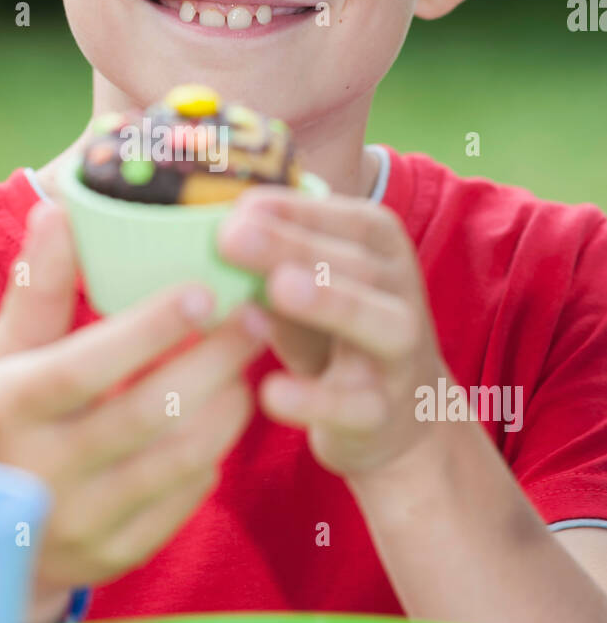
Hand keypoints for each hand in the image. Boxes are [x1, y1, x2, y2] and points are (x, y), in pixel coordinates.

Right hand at [0, 199, 268, 622]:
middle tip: (255, 319)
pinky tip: (221, 419)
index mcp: (10, 408)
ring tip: (246, 367)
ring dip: (226, 408)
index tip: (202, 291)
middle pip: (147, 412)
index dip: (147, 329)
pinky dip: (211, 455)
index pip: (86, 366)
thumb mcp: (3, 357)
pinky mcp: (117, 555)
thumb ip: (36, 289)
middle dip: (213, 362)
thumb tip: (57, 208)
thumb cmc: (0, 426)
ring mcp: (84, 520)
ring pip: (180, 460)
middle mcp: (44, 470)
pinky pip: (185, 500)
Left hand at [217, 186, 447, 477]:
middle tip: (234, 237)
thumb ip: (272, 263)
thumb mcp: (306, 288)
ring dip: (331, 303)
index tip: (235, 210)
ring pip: (381, 324)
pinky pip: (354, 406)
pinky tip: (271, 392)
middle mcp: (401, 292)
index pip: (342, 219)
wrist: (394, 412)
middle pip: (356, 265)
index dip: (291, 212)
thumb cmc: (334, 332)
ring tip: (278, 288)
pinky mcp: (383, 412)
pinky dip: (314, 400)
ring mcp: (400, 355)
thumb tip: (220, 235)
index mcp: (380, 247)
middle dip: (294, 247)